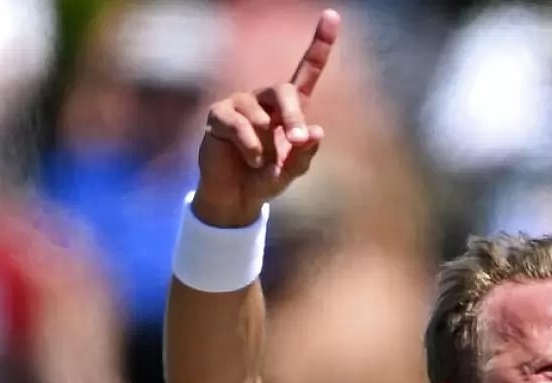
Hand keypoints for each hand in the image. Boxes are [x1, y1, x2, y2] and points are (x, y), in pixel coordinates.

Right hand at [192, 9, 340, 226]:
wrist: (237, 196)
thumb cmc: (267, 178)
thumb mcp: (292, 171)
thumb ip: (305, 154)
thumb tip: (316, 131)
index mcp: (290, 107)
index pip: (307, 70)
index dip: (320, 44)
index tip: (333, 16)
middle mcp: (265, 99)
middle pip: (284, 91)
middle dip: (293, 115)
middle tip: (298, 139)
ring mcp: (240, 103)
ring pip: (261, 115)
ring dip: (267, 144)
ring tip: (261, 161)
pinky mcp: (218, 114)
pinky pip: (239, 126)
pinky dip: (251, 148)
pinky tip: (250, 159)